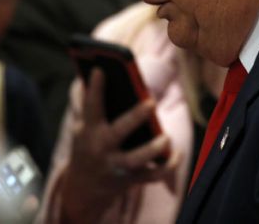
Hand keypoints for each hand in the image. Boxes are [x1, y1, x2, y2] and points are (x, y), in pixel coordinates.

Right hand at [60, 69, 180, 223]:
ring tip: (165, 137)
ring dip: (152, 149)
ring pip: (136, 159)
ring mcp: (116, 166)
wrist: (82, 189)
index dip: (94, 89)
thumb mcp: (83, 128)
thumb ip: (93, 106)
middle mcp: (101, 148)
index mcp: (88, 131)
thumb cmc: (88, 146)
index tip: (100, 70)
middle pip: (118, 133)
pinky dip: (167, 166)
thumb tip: (101, 72)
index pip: (91, 107)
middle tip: (151, 103)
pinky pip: (152, 175)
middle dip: (134, 118)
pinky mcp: (130, 179)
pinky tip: (177, 153)